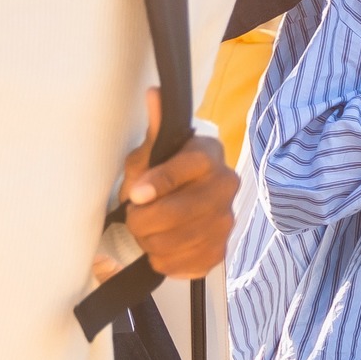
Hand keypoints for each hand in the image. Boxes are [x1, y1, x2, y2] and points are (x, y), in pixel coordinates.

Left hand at [120, 91, 239, 279]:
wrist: (183, 199)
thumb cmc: (163, 172)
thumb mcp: (153, 150)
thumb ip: (155, 127)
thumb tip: (154, 94)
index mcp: (208, 155)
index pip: (185, 170)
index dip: (157, 184)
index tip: (134, 194)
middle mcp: (226, 187)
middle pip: (179, 212)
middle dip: (144, 220)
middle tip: (133, 216)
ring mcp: (226, 221)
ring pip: (176, 242)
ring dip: (150, 241)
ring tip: (146, 231)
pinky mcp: (220, 251)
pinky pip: (182, 264)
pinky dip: (162, 259)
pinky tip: (160, 246)